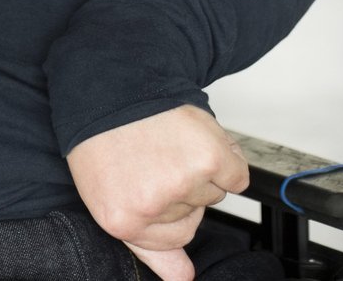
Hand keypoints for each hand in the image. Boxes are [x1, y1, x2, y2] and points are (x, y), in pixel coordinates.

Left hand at [68, 105, 248, 280]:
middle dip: (181, 183)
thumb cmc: (105, 136)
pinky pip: (237, 175)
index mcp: (123, 220)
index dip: (171, 205)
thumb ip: (151, 246)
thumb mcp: (110, 195)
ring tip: (167, 141)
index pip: (177, 237)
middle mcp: (151, 206)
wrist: (109, 82)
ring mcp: (181, 182)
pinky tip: (194, 138)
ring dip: (199, 166)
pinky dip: (227, 158)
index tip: (155, 178)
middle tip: (154, 152)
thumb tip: (184, 279)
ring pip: (214, 191)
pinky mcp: (208, 157)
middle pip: (196, 211)